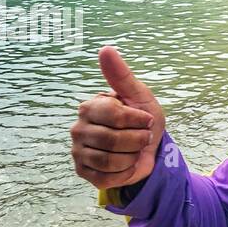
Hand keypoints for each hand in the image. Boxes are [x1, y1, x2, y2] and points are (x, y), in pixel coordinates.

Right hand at [71, 46, 165, 189]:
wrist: (149, 151)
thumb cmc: (143, 120)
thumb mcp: (139, 96)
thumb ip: (122, 76)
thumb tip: (106, 49)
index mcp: (90, 107)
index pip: (114, 115)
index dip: (138, 120)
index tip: (147, 120)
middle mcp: (78, 128)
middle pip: (112, 140)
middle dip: (137, 141)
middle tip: (142, 137)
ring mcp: (78, 151)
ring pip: (110, 161)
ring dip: (132, 157)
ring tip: (135, 150)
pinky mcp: (84, 172)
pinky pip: (107, 177)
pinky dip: (125, 172)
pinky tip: (127, 164)